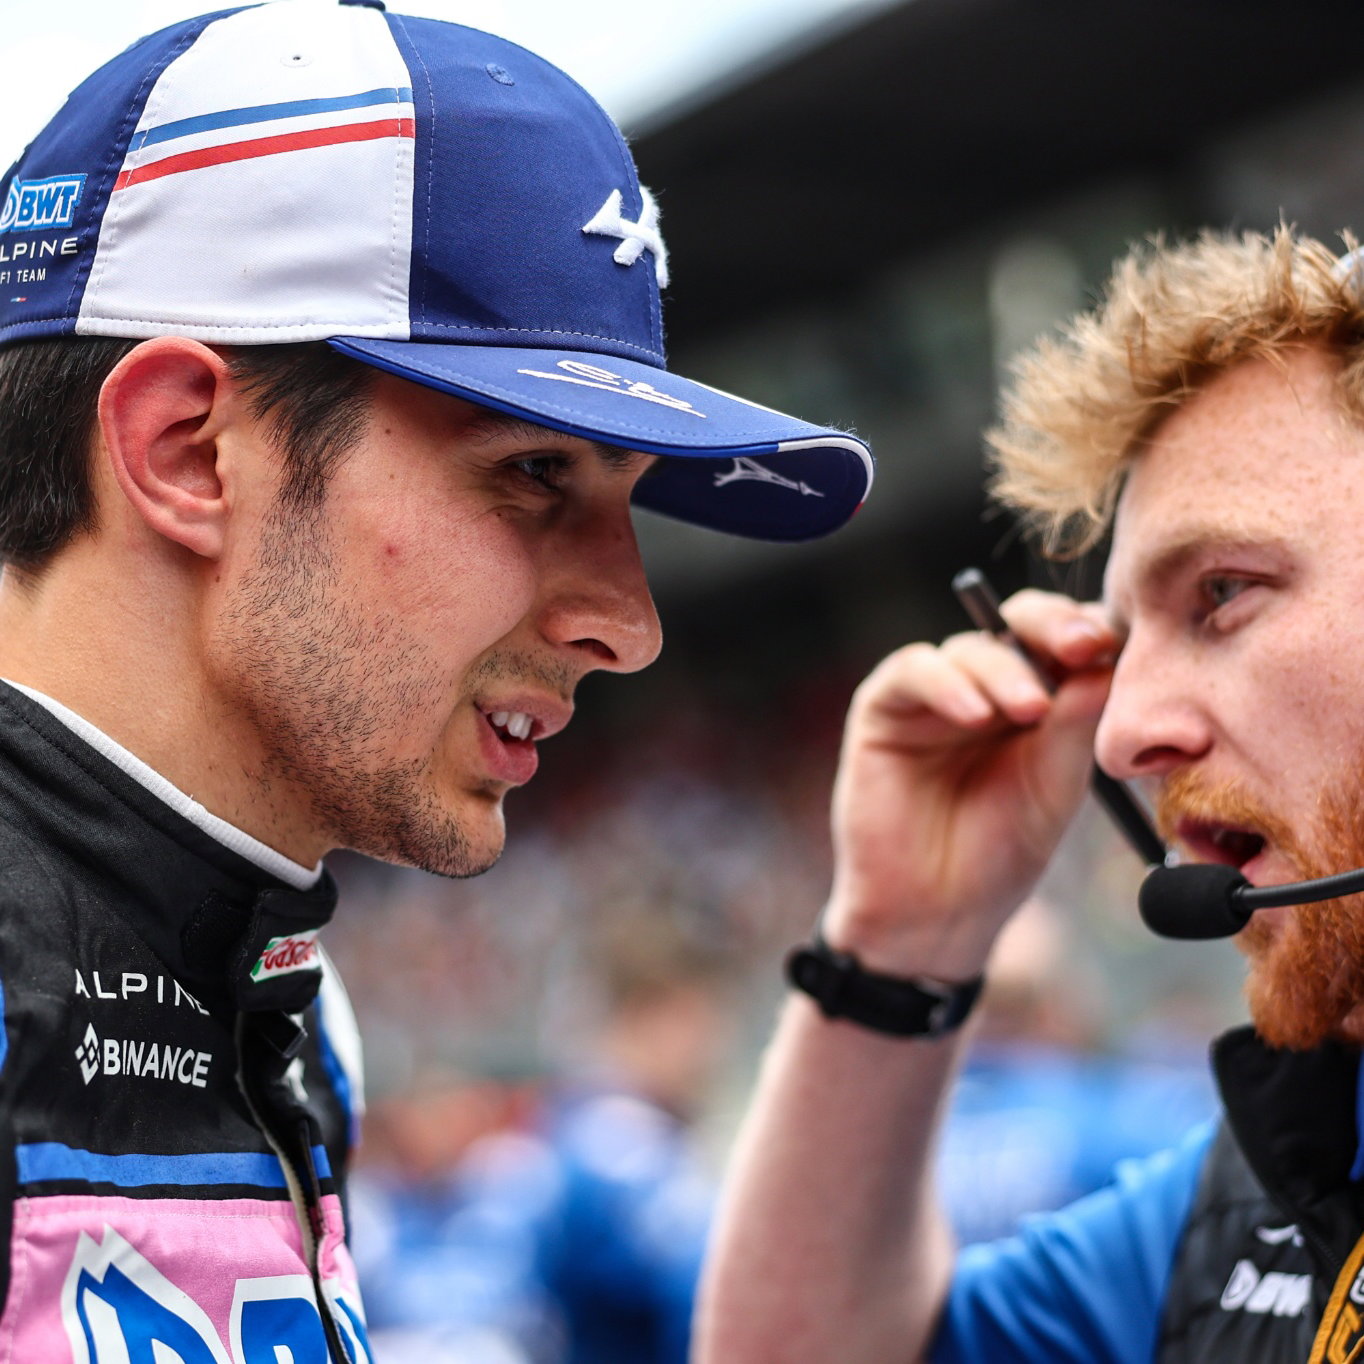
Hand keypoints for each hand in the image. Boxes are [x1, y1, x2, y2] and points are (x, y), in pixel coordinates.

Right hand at [825, 589, 1116, 977]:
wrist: (936, 910)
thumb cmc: (999, 852)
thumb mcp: (1056, 786)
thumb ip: (1075, 723)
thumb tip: (1105, 658)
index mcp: (1037, 698)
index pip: (1065, 640)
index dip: (1090, 632)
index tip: (1115, 645)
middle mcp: (985, 686)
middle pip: (1017, 623)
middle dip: (1052, 625)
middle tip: (1082, 645)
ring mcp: (934, 694)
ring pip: (970, 648)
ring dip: (1004, 670)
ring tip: (1030, 710)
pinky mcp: (884, 707)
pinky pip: (914, 671)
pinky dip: (945, 683)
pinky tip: (973, 714)